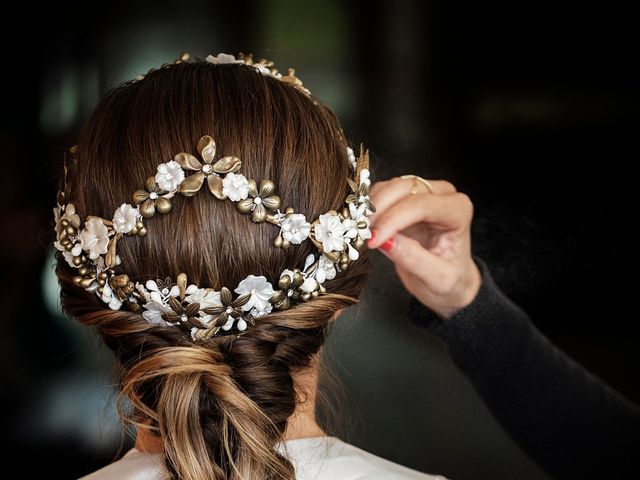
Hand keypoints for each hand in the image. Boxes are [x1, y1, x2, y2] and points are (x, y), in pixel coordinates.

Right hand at [367, 177, 480, 318]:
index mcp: (458, 211)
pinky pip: (382, 192)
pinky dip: (369, 207)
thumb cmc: (450, 279)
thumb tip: (385, 241)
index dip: (393, 220)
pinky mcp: (406, 197)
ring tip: (363, 233)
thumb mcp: (437, 278)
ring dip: (371, 207)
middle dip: (379, 210)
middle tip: (363, 236)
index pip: (420, 205)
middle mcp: (443, 195)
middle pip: (403, 188)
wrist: (450, 281)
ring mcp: (424, 192)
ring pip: (390, 187)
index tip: (374, 241)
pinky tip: (366, 227)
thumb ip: (414, 259)